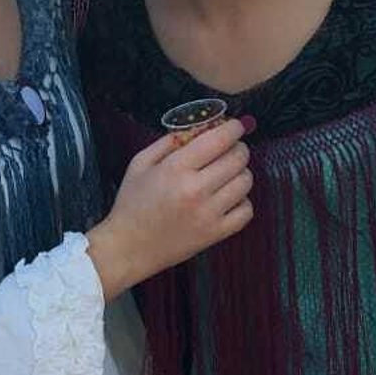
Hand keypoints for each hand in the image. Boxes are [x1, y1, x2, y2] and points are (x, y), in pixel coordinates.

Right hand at [88, 119, 253, 300]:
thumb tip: (198, 128)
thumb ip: (167, 142)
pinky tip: (228, 199)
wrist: (129, 247)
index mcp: (175, 169)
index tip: (234, 127)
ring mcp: (208, 213)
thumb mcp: (140, 164)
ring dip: (240, 173)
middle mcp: (195, 189)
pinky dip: (242, 201)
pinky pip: (246, 211)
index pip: (218, 139)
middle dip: (238, 148)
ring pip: (245, 182)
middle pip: (237, 158)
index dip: (233, 128)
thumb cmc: (132, 204)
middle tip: (231, 149)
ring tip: (227, 175)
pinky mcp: (215, 233)